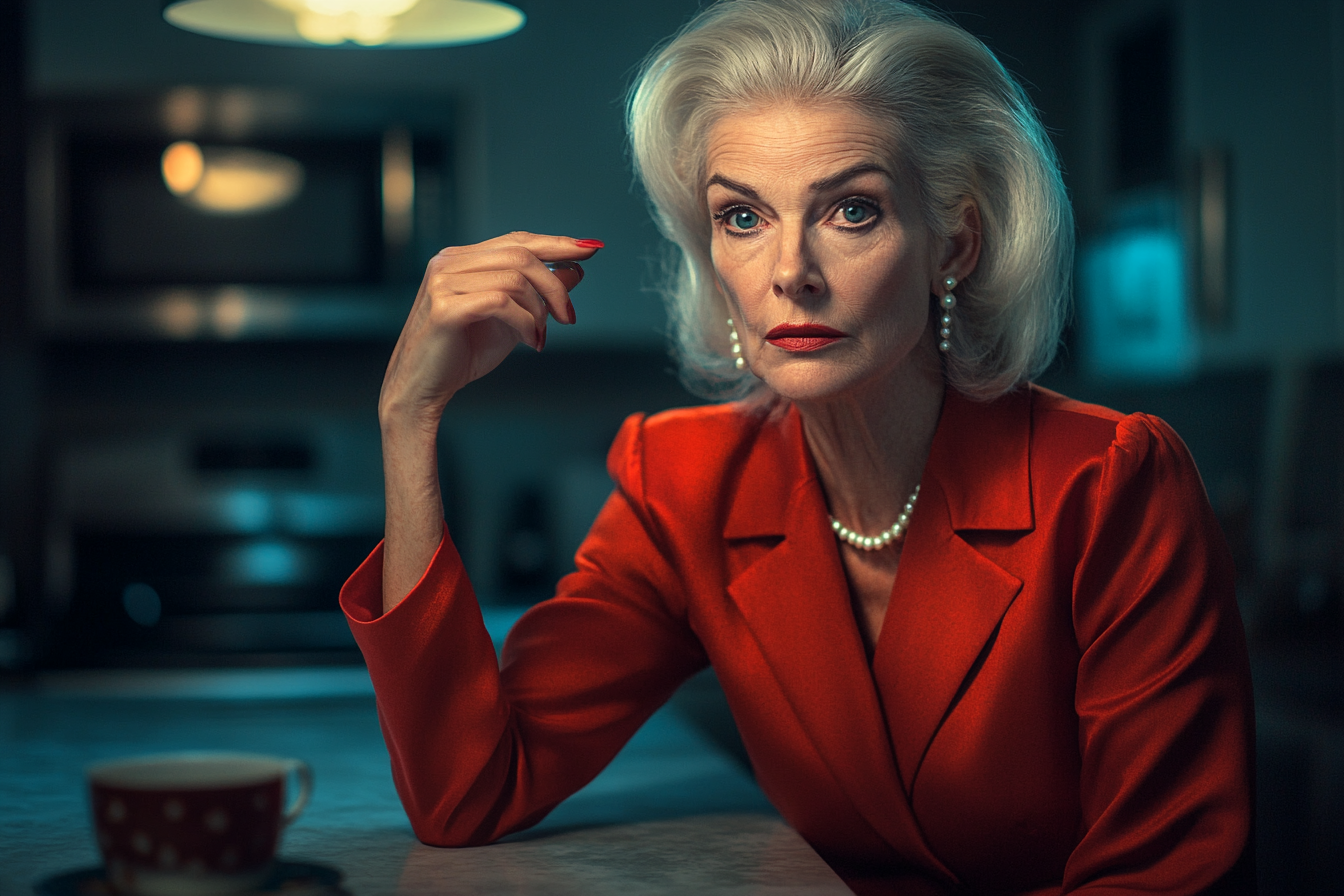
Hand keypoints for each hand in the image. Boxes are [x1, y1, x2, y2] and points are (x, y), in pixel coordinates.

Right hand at [377, 232, 601, 611]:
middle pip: (521, 255)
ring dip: (540, 309)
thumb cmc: (462, 356)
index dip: (557, 243)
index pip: (518, 241)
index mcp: (461, 259)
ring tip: (541, 338)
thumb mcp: (511, 321)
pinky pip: (502, 303)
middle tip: (570, 317)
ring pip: (514, 278)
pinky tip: (530, 342)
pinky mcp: (445, 308)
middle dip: (555, 285)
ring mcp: (444, 282)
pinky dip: (525, 323)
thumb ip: (538, 295)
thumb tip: (575, 272)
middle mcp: (449, 263)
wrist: (421, 391)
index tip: (592, 250)